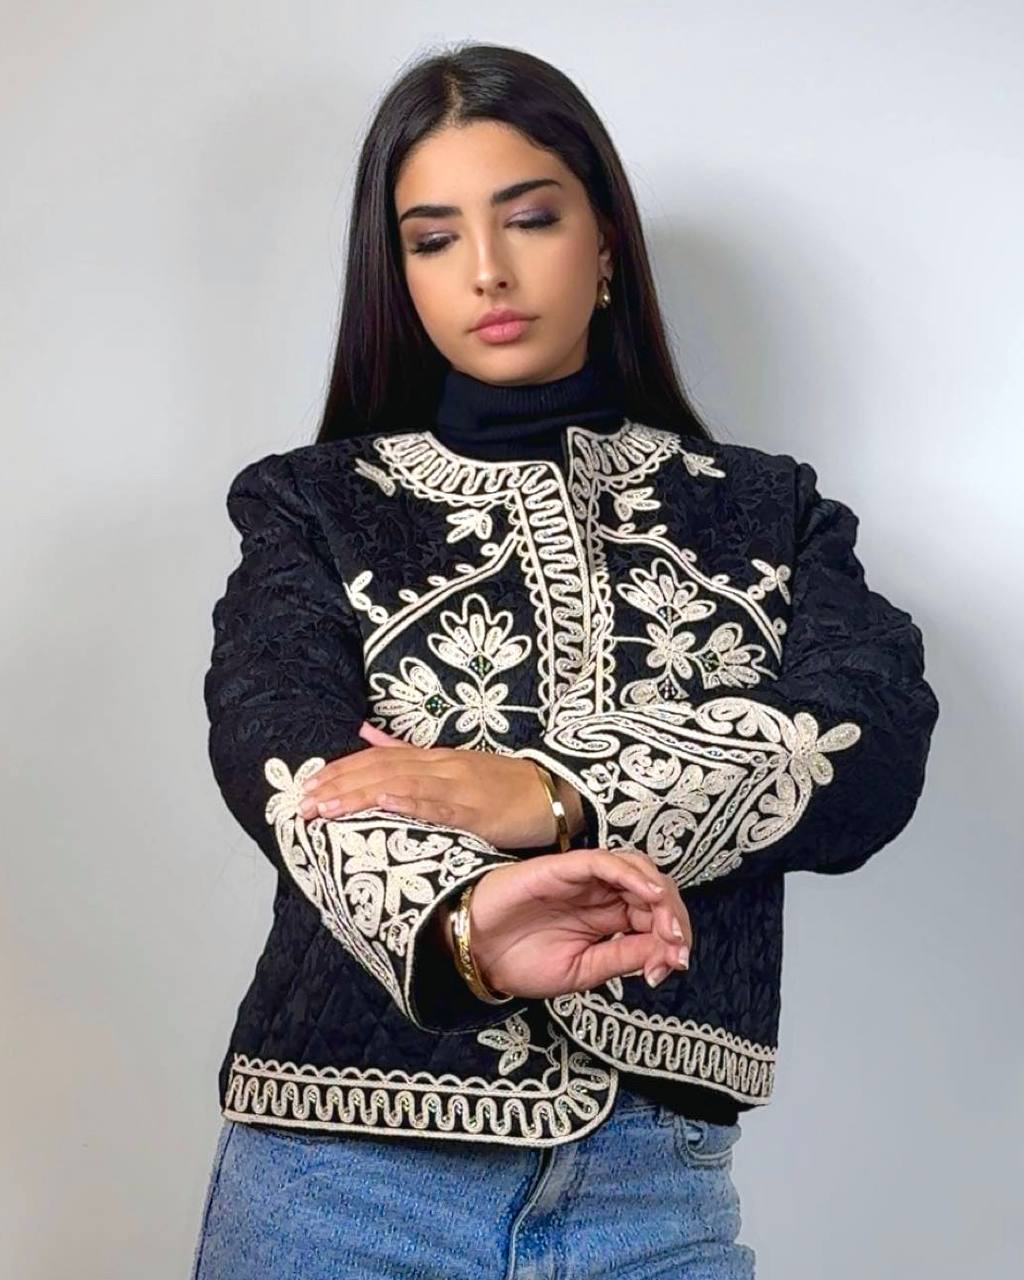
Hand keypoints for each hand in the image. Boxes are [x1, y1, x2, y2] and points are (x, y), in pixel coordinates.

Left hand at [297, 722, 582, 847]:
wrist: (554, 793)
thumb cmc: (504, 785)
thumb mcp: (453, 764)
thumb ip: (406, 751)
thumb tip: (366, 734)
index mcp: (434, 759)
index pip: (377, 759)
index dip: (341, 770)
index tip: (307, 784)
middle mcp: (440, 767)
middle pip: (381, 770)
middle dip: (338, 786)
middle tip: (302, 802)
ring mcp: (458, 786)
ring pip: (401, 786)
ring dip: (360, 796)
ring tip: (326, 807)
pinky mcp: (477, 810)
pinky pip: (440, 805)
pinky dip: (411, 802)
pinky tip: (385, 804)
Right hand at [439, 848, 692, 995]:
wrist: (477, 953)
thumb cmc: (523, 961)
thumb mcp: (583, 971)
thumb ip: (623, 957)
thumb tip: (668, 954)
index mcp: (609, 920)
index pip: (655, 917)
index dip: (672, 936)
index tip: (675, 964)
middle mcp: (603, 895)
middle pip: (655, 891)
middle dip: (674, 917)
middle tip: (676, 948)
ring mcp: (586, 879)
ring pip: (638, 869)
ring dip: (661, 894)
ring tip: (667, 926)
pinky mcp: (567, 866)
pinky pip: (607, 862)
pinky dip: (632, 874)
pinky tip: (648, 895)